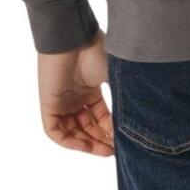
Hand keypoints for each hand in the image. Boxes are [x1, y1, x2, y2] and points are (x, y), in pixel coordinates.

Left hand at [37, 30, 113, 155]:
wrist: (73, 38)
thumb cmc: (95, 51)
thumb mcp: (114, 75)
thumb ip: (122, 95)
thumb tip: (141, 114)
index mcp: (91, 90)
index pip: (101, 118)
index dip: (112, 131)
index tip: (124, 142)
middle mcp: (76, 98)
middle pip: (88, 128)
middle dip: (102, 140)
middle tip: (116, 150)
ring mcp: (62, 102)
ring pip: (73, 132)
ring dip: (88, 143)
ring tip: (105, 151)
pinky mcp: (48, 105)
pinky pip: (56, 131)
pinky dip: (71, 141)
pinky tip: (87, 145)